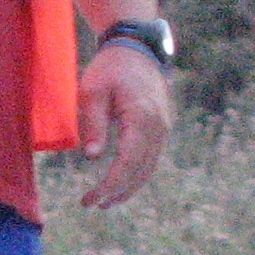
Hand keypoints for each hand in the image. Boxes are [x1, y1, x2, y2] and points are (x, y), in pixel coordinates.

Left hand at [75, 39, 173, 208]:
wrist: (137, 49)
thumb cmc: (110, 69)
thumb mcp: (93, 92)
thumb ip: (94, 124)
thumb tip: (92, 157)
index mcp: (142, 118)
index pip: (128, 163)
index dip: (110, 185)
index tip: (91, 199)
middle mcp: (158, 127)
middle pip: (140, 171)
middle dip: (117, 192)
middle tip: (93, 204)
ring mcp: (163, 128)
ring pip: (149, 168)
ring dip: (129, 188)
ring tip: (107, 203)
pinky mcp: (161, 128)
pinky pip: (151, 158)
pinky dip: (137, 175)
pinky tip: (122, 183)